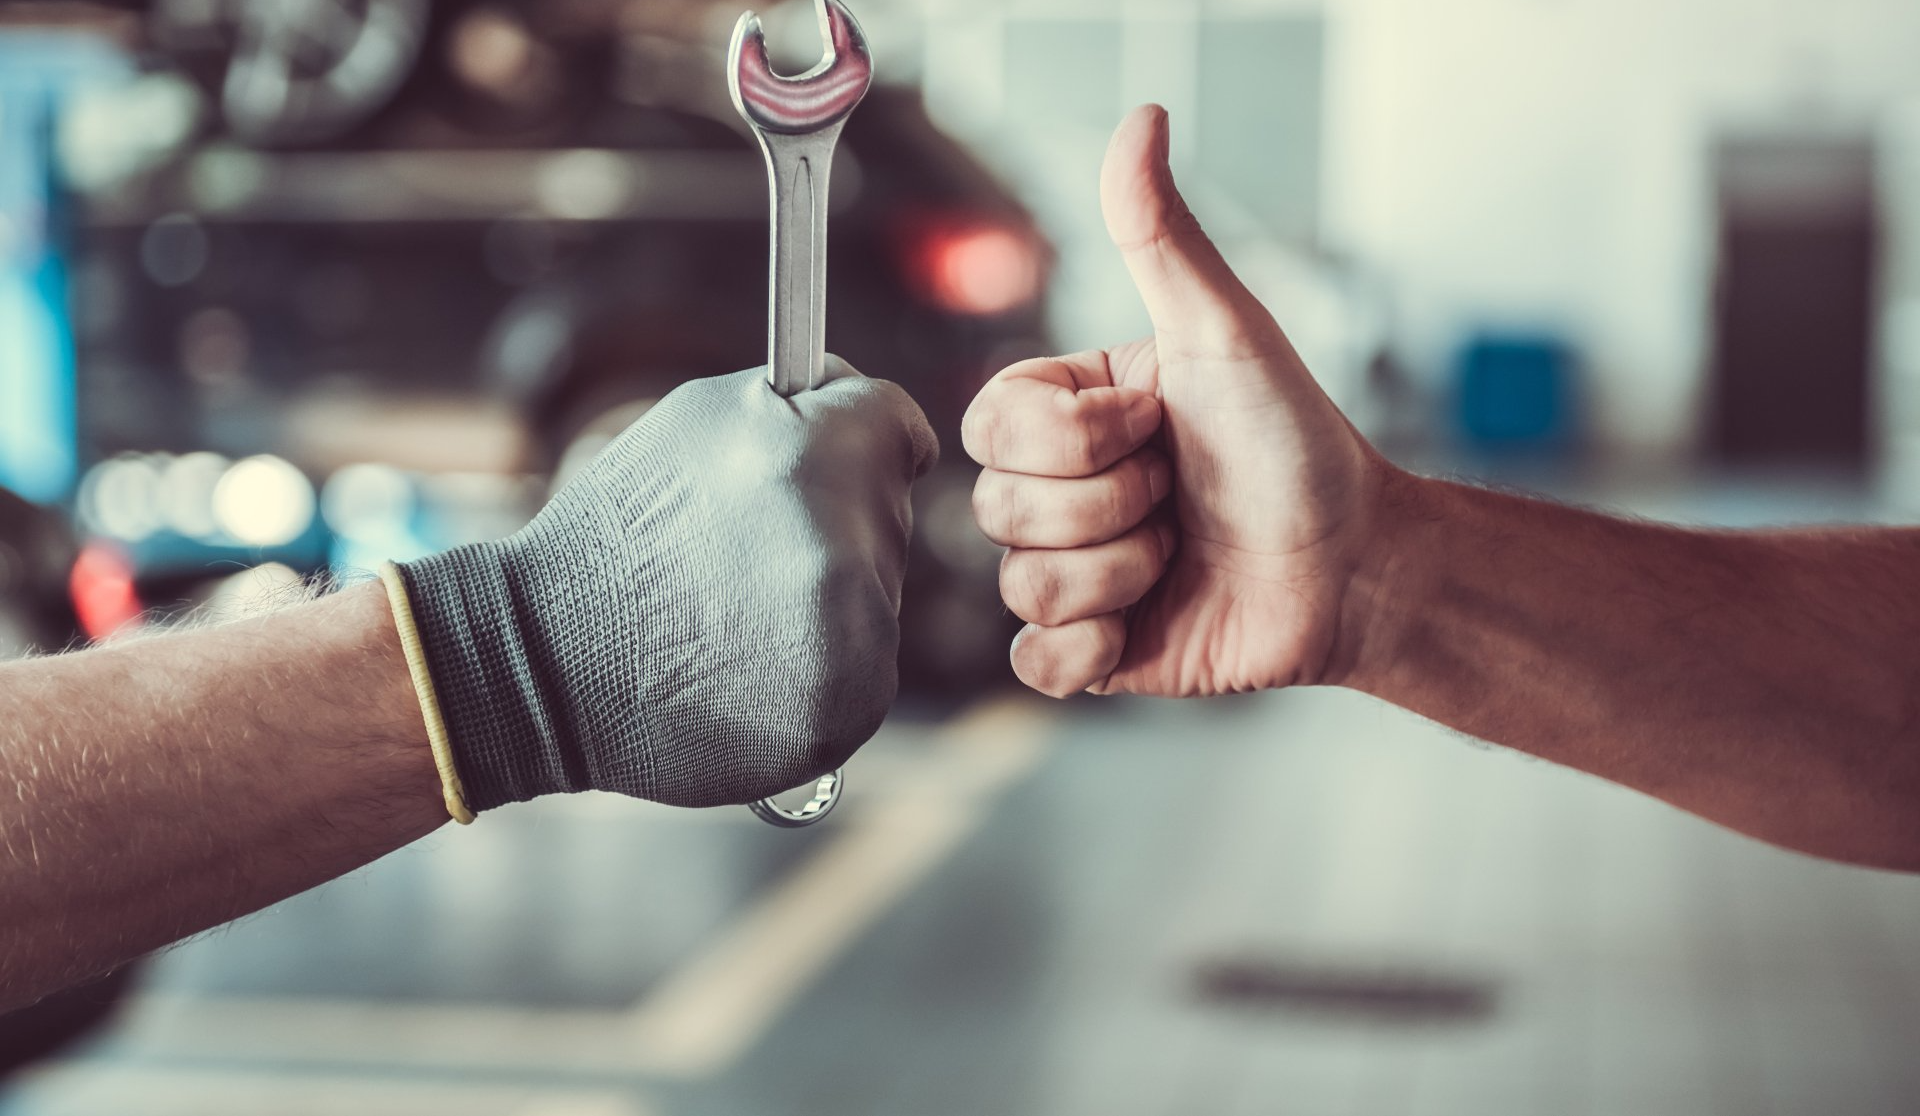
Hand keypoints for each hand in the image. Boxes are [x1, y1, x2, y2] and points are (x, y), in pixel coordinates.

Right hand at [397, 359, 937, 809]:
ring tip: (737, 610)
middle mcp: (844, 548)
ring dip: (831, 596)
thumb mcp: (698, 420)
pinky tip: (750, 664)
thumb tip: (882, 409)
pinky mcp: (846, 710)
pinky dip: (822, 666)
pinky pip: (866, 667)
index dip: (864, 440)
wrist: (547, 662)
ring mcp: (852, 640)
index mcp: (815, 456)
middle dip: (836, 521)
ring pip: (881, 594)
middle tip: (743, 551)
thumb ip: (802, 404)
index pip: (901, 427)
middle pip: (890, 513)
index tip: (835, 461)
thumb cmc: (620, 531)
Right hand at [963, 106, 1388, 697]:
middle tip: (1178, 491)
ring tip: (1181, 551)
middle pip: (998, 507)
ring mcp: (1073, 573)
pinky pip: (1034, 661)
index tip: (1155, 423)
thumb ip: (1161, 236)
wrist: (1355, 564)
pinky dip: (1092, 646)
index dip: (1071, 437)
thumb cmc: (1297, 442)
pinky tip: (1146, 620)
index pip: (989, 423)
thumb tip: (1142, 120)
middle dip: (1110, 505)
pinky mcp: (1092, 650)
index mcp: (1070, 414)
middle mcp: (1060, 491)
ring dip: (1121, 571)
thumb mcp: (1224, 331)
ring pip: (1021, 584)